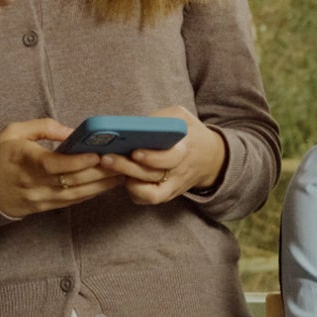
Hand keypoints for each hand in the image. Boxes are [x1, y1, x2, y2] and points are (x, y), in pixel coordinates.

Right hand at [0, 118, 121, 220]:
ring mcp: (40, 198)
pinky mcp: (44, 207)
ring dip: (101, 185)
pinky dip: (91, 193)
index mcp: (23, 161)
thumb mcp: (12, 132)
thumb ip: (42, 128)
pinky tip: (106, 185)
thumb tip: (71, 131)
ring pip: (76, 195)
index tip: (97, 155)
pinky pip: (72, 202)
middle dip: (100, 172)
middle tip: (123, 162)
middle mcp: (33, 183)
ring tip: (122, 174)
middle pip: (72, 181)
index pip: (54, 166)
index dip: (77, 162)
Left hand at [104, 106, 228, 206]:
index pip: (169, 159)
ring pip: (148, 193)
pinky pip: (145, 199)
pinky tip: (122, 176)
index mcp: (185, 150)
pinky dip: (132, 190)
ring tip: (110, 167)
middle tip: (106, 158)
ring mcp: (172, 187)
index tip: (135, 151)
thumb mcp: (182, 117)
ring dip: (127, 181)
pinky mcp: (165, 195)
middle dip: (127, 167)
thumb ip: (162, 118)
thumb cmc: (190, 134)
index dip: (151, 158)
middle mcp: (178, 173)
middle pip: (152, 176)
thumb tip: (134, 124)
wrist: (210, 158)